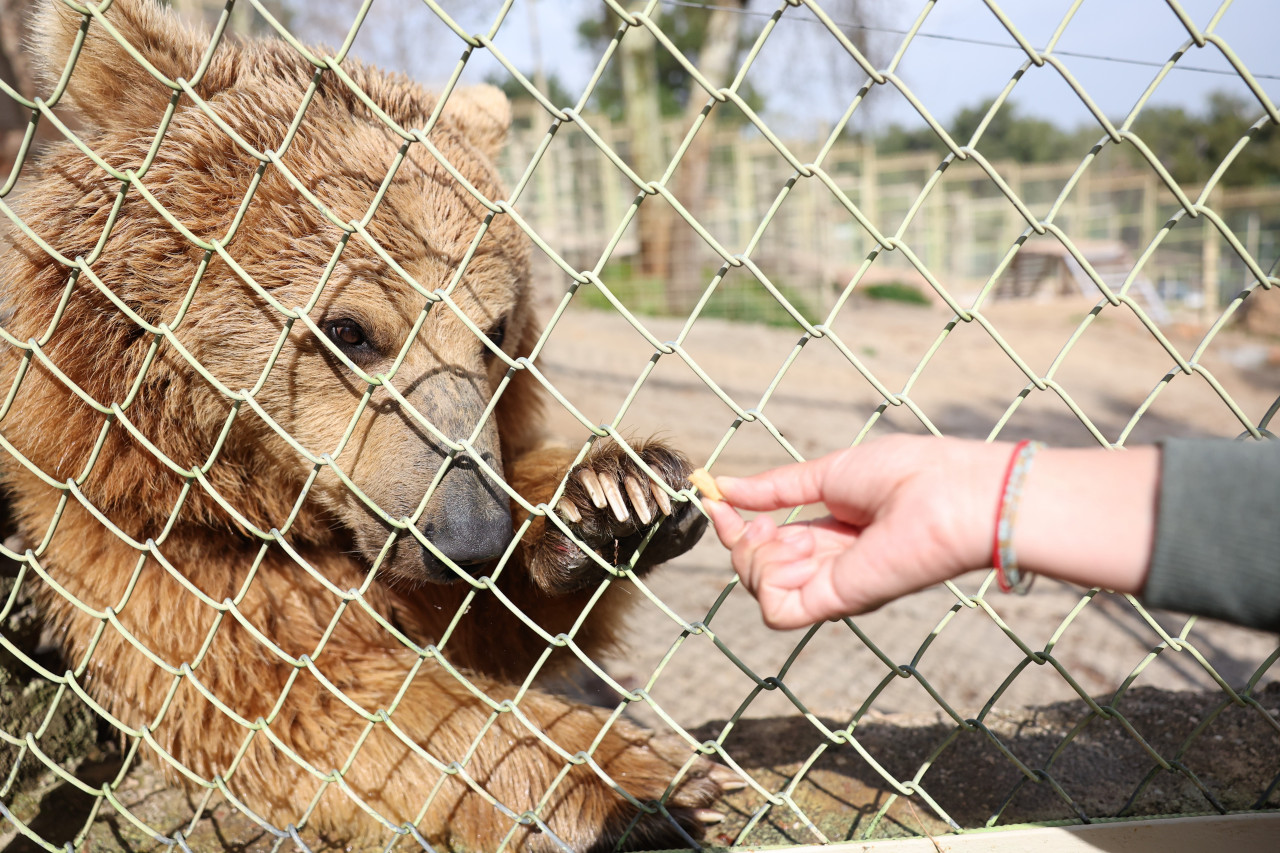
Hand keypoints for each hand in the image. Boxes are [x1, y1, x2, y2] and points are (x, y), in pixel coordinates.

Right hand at [702, 436, 1011, 628]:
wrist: (951, 494)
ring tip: (782, 532)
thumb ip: (776, 488)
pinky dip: (766, 579)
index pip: (765, 542)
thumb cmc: (907, 474)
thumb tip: (725, 487)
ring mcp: (830, 587)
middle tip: (760, 518)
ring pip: (758, 588)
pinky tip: (793, 548)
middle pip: (754, 567)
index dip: (736, 524)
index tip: (716, 499)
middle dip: (740, 539)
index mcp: (830, 535)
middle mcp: (827, 566)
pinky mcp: (835, 602)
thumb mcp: (828, 474)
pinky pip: (775, 610)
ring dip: (754, 556)